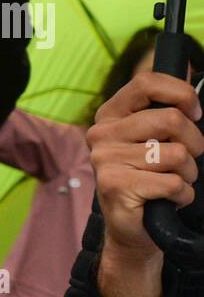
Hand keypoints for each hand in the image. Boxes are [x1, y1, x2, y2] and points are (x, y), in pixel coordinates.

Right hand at [87, 71, 202, 296]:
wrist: (132, 228)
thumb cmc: (149, 178)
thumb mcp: (155, 139)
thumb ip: (166, 110)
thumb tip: (191, 69)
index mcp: (111, 115)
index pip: (147, 84)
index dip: (181, 94)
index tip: (195, 113)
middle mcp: (101, 134)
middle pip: (171, 120)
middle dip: (195, 144)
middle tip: (188, 159)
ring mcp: (105, 160)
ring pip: (175, 155)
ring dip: (188, 173)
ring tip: (174, 182)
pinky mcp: (115, 186)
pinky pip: (172, 183)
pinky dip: (182, 194)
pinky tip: (167, 200)